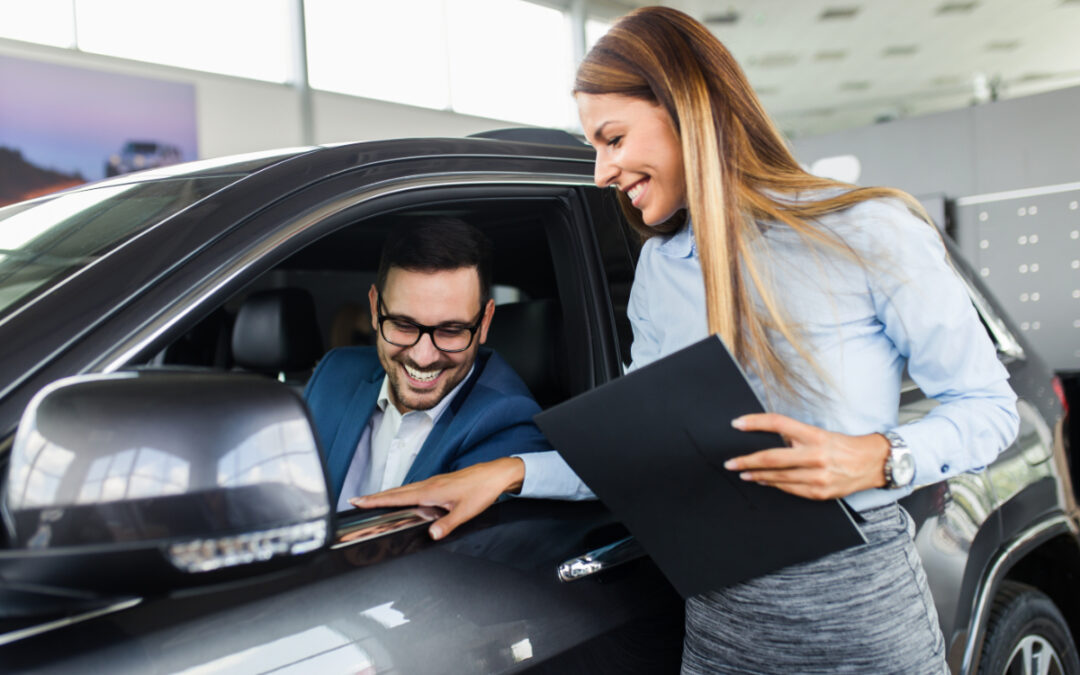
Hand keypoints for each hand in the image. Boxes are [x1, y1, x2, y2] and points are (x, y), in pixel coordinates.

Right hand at [349, 457, 525, 539]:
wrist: (495, 474)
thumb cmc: (482, 490)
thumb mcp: (465, 511)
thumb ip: (447, 524)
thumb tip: (432, 535)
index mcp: (431, 491)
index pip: (397, 497)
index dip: (376, 500)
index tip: (358, 501)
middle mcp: (429, 484)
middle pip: (395, 491)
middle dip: (374, 497)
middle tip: (355, 501)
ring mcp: (433, 482)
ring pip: (404, 489)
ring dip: (386, 495)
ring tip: (371, 500)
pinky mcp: (439, 483)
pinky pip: (414, 488)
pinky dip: (401, 493)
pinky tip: (401, 498)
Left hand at [724, 413, 889, 499]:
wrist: (873, 463)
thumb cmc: (843, 445)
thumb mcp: (820, 433)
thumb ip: (796, 436)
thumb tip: (769, 437)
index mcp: (815, 435)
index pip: (778, 424)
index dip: (755, 423)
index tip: (737, 424)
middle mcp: (815, 455)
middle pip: (771, 458)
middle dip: (746, 461)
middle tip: (730, 463)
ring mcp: (817, 477)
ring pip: (778, 477)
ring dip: (757, 476)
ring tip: (743, 473)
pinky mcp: (820, 492)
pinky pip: (790, 489)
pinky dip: (775, 485)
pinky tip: (765, 482)